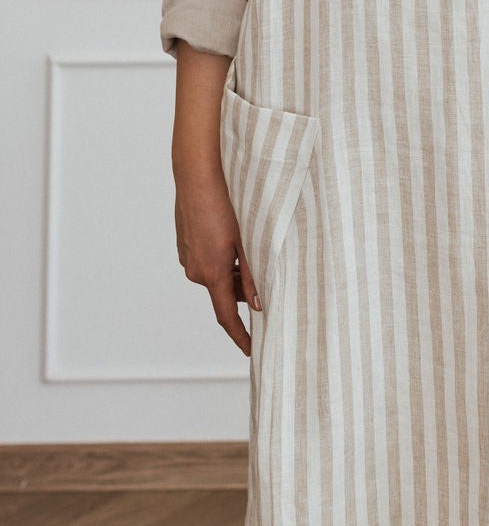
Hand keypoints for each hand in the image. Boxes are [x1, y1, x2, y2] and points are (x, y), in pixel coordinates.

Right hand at [174, 173, 260, 356]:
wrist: (197, 175)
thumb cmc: (226, 204)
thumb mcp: (248, 240)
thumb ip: (254, 276)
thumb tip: (260, 305)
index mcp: (213, 273)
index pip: (226, 317)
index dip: (240, 336)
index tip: (252, 350)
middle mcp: (196, 270)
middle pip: (225, 293)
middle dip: (244, 293)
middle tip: (267, 280)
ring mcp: (187, 257)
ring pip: (217, 276)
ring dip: (234, 273)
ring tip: (250, 250)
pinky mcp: (185, 244)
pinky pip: (206, 261)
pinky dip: (222, 259)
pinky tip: (232, 237)